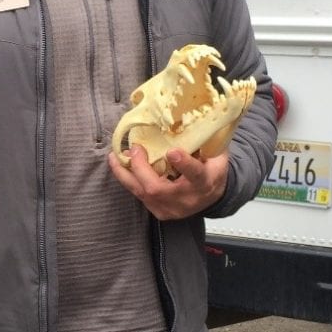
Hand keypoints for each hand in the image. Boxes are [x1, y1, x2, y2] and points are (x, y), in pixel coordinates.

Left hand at [107, 146, 228, 220]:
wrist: (213, 197)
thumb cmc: (212, 170)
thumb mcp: (216, 155)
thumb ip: (205, 141)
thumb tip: (190, 119)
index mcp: (205, 183)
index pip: (195, 175)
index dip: (184, 164)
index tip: (172, 152)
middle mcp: (186, 199)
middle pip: (157, 188)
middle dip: (141, 168)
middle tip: (135, 148)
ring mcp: (171, 208)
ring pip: (143, 194)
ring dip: (126, 174)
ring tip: (115, 157)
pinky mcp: (159, 212)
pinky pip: (139, 195)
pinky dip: (129, 179)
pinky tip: (121, 166)